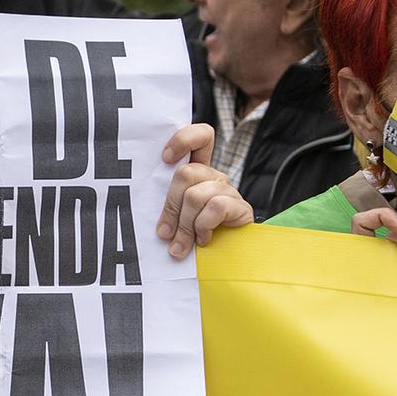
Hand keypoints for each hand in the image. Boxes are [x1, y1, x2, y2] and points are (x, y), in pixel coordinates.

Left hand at [155, 123, 253, 257]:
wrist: (225, 259)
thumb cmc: (192, 236)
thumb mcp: (175, 217)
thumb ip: (167, 207)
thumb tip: (155, 221)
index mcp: (196, 169)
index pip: (199, 137)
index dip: (183, 140)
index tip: (165, 159)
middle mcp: (213, 175)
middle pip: (186, 173)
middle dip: (171, 208)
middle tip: (165, 234)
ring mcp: (228, 190)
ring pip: (196, 196)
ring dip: (185, 226)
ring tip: (181, 246)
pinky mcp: (241, 207)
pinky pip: (216, 208)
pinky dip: (204, 227)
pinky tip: (204, 240)